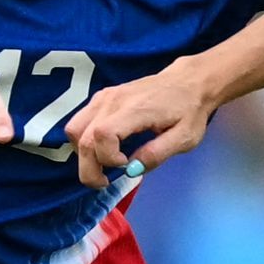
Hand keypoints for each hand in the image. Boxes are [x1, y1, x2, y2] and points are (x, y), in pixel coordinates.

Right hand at [68, 66, 218, 185]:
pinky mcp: (101, 97)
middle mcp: (114, 100)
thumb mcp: (185, 138)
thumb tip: (131, 170)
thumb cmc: (189, 110)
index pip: (102, 135)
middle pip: (83, 137)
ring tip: (103, 165)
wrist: (189, 81)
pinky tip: (102, 149)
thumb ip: (157, 154)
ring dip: (83, 154)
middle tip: (105, 181)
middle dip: (89, 167)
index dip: (107, 158)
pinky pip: (79, 122)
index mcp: (136, 109)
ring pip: (74, 130)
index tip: (125, 166)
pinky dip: (83, 141)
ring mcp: (104, 97)